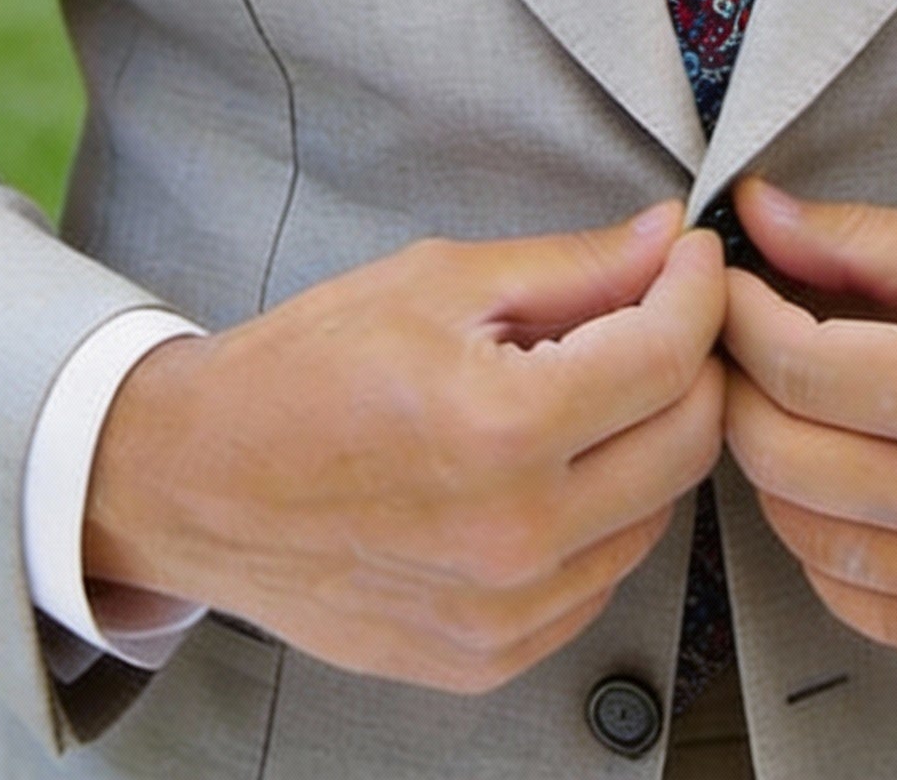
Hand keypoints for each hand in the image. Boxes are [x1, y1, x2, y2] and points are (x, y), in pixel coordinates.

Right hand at [85, 205, 725, 692]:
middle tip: (658, 315)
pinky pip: (601, 577)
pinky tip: (550, 467)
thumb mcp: (438, 281)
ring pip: (657, 513)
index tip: (692, 260)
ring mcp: (504, 612)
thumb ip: (574, 266)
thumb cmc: (304, 370)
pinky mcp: (489, 656)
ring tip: (588, 390)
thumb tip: (667, 239)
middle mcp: (515, 535)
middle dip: (693, 363)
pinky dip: (602, 515)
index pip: (669, 356)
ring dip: (648, 440)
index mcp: (502, 428)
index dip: (698, 291)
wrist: (198, 483)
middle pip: (688, 441)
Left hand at [722, 180, 896, 672]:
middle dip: (739, 385)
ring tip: (789, 406)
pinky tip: (838, 489)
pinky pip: (863, 609)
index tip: (729, 282)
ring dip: (773, 466)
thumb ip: (868, 240)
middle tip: (742, 340)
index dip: (738, 314)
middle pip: (780, 456)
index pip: (795, 365)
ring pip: (806, 538)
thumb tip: (760, 212)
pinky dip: (825, 549)